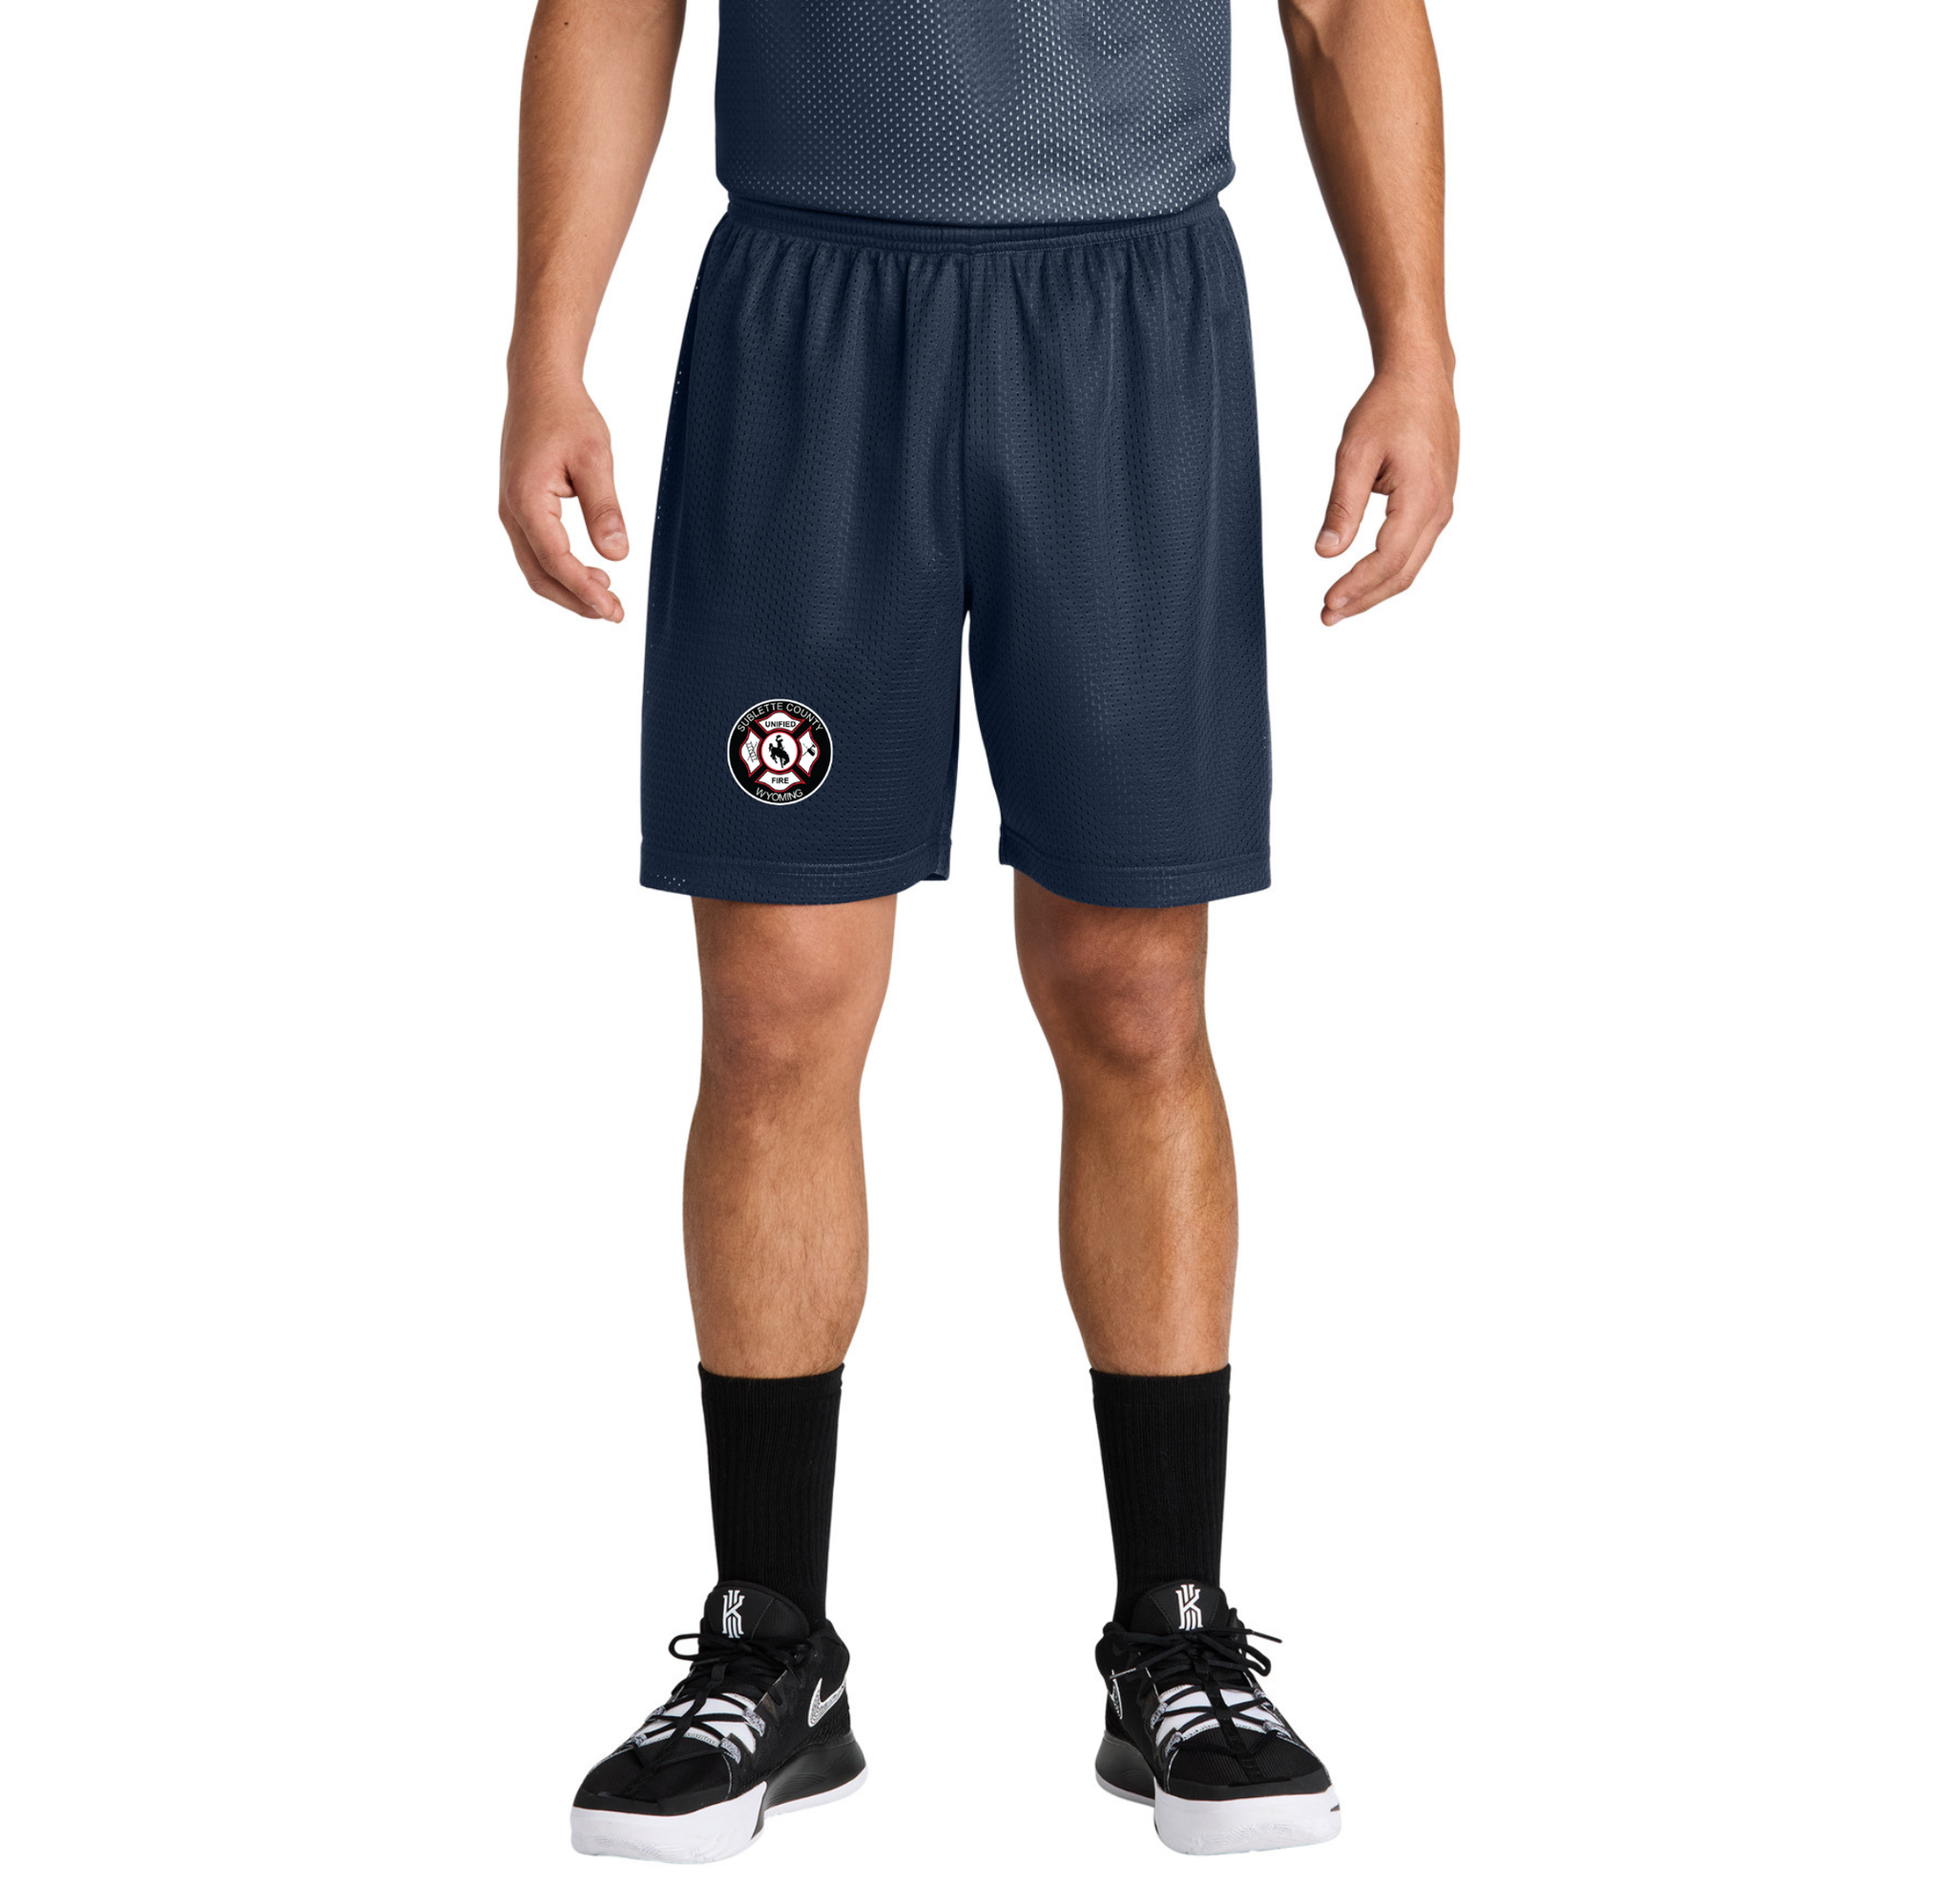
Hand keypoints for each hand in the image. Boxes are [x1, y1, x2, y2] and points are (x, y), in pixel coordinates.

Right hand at [499, 376, 628, 620]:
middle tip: (614, 612)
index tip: (613, 609)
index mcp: (527, 500)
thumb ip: (605, 509)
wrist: (539, 384)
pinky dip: (560, 570)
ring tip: (607, 595)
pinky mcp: (519, 507)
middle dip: (576, 601)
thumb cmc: (566, 414)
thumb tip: (617, 556)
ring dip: (569, 588)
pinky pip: (535, 551)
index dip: (585, 591)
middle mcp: (512, 511)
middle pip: (539, 576)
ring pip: (535, 567)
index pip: (556, 561)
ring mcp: (511, 511)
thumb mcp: (595, 458)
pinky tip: (590, 571)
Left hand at [1314, 361, 1457, 626]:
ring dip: (1375, 589)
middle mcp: (1440, 508)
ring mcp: (1442, 508)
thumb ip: (1342, 506)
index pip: (1388, 559)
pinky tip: (1364, 578)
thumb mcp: (1355, 453)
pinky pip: (1414, 549)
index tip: (1328, 603)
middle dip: (1364, 599)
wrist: (1421, 378)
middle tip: (1327, 615)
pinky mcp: (1437, 504)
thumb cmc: (1389, 407)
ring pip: (1410, 565)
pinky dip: (1388, 570)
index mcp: (1422, 496)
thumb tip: (1325, 552)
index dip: (1357, 586)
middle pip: (1402, 573)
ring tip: (1340, 604)